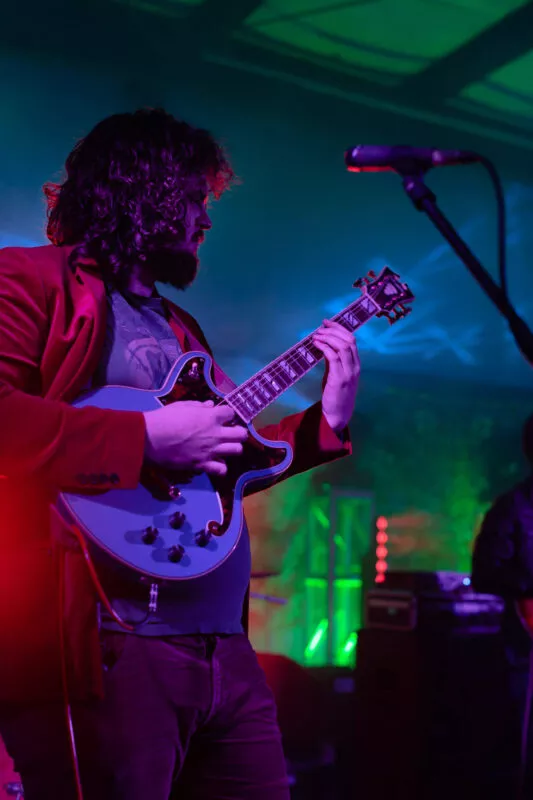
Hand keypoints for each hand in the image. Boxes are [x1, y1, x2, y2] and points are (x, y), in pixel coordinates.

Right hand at [143, 400, 247, 475]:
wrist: (150, 438)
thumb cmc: (164, 418)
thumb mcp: (182, 406)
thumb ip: (199, 406)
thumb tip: (211, 405)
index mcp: (211, 417)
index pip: (232, 413)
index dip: (228, 414)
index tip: (222, 416)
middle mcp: (215, 434)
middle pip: (241, 434)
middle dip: (238, 432)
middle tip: (229, 432)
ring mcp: (211, 451)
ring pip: (237, 450)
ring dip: (232, 448)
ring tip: (224, 447)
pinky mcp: (202, 464)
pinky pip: (221, 469)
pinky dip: (220, 467)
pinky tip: (215, 462)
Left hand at [312, 319, 359, 433]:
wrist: (337, 414)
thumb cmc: (336, 394)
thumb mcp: (336, 374)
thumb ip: (333, 360)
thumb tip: (325, 345)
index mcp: (356, 364)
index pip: (352, 340)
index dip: (340, 328)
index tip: (327, 322)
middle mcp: (355, 367)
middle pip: (349, 341)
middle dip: (334, 330)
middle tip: (320, 327)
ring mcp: (348, 373)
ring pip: (342, 347)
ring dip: (328, 338)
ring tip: (316, 335)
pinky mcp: (339, 379)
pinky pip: (333, 358)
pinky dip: (325, 348)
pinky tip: (316, 345)